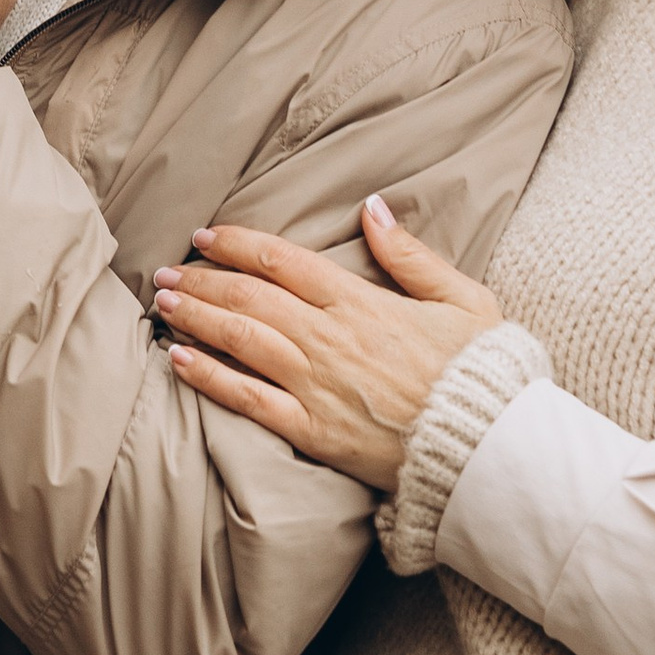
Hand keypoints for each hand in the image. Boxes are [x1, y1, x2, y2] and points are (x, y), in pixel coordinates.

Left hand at [152, 196, 500, 489]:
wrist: (490, 446)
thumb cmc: (481, 372)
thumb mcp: (464, 299)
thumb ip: (411, 254)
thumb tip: (372, 207)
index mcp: (363, 302)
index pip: (283, 260)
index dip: (238, 244)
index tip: (206, 235)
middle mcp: (330, 338)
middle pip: (250, 296)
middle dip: (203, 278)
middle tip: (167, 271)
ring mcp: (317, 385)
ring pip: (241, 340)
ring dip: (197, 317)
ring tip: (164, 304)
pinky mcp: (312, 431)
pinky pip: (249, 400)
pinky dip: (209, 378)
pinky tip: (179, 362)